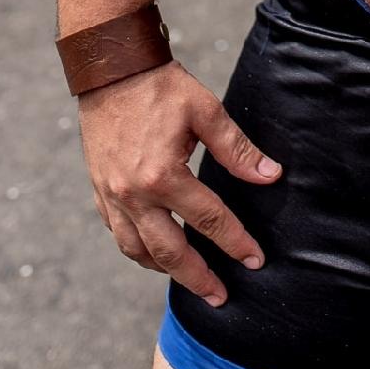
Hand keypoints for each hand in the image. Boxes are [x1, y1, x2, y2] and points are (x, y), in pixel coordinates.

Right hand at [78, 59, 280, 306]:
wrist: (110, 71)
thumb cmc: (160, 87)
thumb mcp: (205, 110)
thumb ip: (236, 148)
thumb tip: (270, 176)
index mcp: (163, 175)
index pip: (208, 220)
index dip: (235, 242)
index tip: (255, 261)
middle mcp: (133, 195)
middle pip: (170, 251)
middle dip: (198, 278)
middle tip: (220, 297)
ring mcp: (112, 197)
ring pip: (138, 251)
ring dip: (165, 271)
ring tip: (189, 280)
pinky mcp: (99, 191)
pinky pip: (118, 235)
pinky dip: (137, 251)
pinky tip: (153, 254)